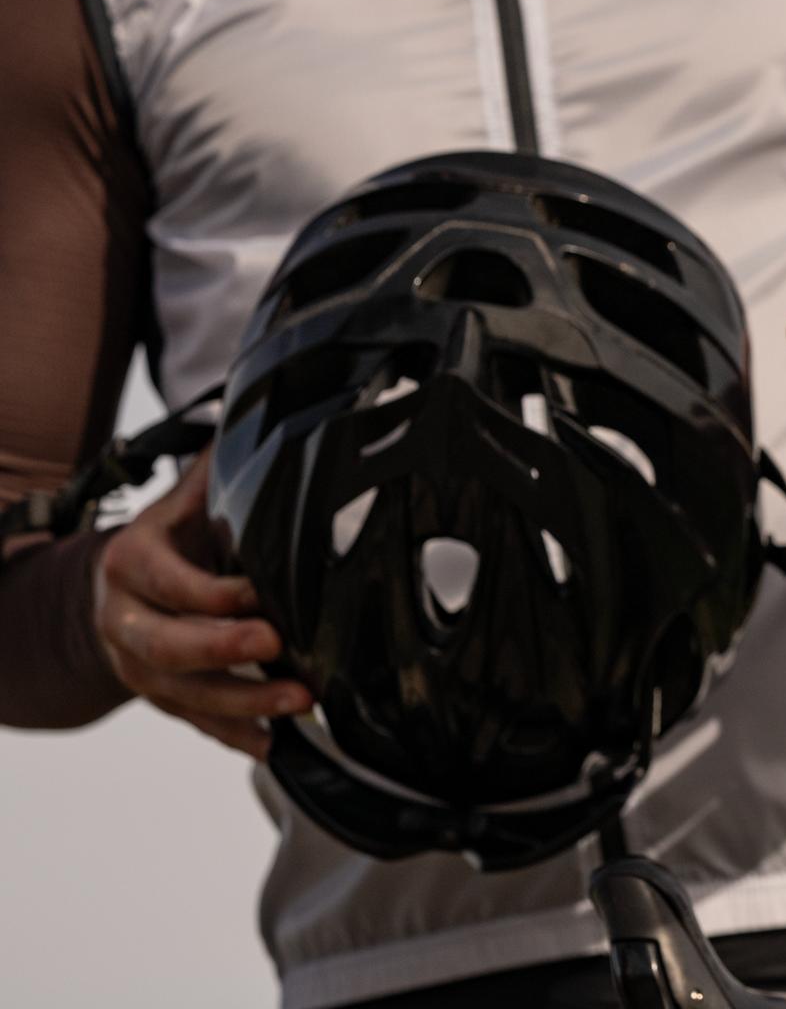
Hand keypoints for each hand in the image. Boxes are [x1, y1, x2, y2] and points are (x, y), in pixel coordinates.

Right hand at [91, 450, 311, 758]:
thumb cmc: (171, 536)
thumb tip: (263, 412)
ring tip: (299, 702)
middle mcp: (126, 619)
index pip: (172, 583)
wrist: (118, 585)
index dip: (217, 592)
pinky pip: (192, 721)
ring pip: (182, 693)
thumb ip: (221, 468)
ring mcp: (139, 665)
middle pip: (167, 644)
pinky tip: (272, 742)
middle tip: (277, 644)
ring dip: (242, 702)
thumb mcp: (188, 497)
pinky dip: (232, 734)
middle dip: (224, 648)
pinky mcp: (160, 695)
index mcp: (131, 561)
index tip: (267, 591)